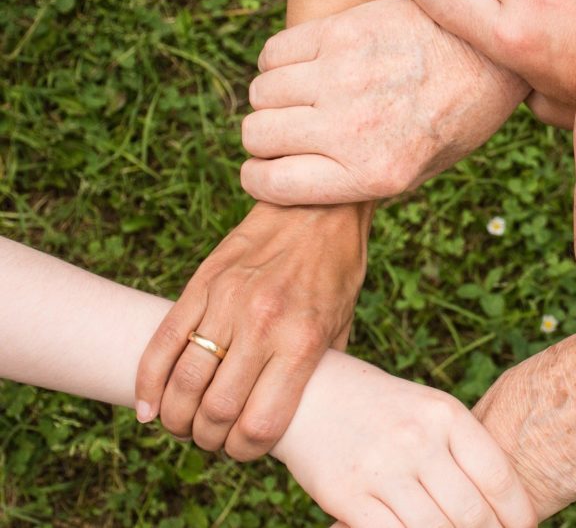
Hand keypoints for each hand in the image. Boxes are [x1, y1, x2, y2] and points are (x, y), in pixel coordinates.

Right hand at [135, 203, 369, 459]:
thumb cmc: (336, 271)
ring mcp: (227, 302)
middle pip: (216, 410)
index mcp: (302, 342)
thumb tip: (299, 415)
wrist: (317, 207)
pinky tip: (149, 406)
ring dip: (176, 417)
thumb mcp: (342, 326)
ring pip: (183, 381)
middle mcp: (262, 325)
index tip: (244, 451)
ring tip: (183, 425)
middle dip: (208, 439)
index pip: (260, 423)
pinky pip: (163, 341)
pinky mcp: (201, 284)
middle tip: (211, 440)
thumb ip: (318, 371)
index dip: (245, 451)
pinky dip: (148, 382)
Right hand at [240, 0, 527, 205]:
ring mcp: (344, 76)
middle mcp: (353, 128)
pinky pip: (274, 52)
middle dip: (264, 139)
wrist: (487, 58)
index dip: (259, 179)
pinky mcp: (342, 32)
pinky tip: (305, 68)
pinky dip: (278, 63)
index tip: (265, 170)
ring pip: (261, 92)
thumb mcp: (415, 174)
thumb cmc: (450, 122)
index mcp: (372, 174)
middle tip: (288, 132)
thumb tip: (291, 183)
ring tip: (301, 98)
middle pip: (257, 135)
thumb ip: (354, 183)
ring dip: (273, 99)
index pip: (272, 183)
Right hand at [272, 351, 536, 527]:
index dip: (518, 513)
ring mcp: (381, 468)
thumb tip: (503, 505)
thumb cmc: (381, 408)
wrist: (309, 394)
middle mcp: (416, 439)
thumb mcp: (428, 410)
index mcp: (444, 414)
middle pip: (472, 512)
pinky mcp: (347, 495)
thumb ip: (463, 449)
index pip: (498, 476)